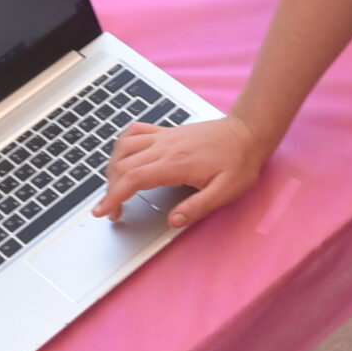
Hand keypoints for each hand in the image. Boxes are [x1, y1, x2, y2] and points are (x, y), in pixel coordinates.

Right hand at [97, 112, 267, 227]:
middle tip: (114, 211)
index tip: (103, 210)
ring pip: (124, 147)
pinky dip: (122, 143)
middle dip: (110, 189)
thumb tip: (173, 220)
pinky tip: (123, 156)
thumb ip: (199, 206)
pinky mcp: (167, 131)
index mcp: (176, 163)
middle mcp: (165, 146)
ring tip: (115, 188)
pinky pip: (135, 131)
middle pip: (123, 165)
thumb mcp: (227, 191)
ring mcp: (164, 136)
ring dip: (112, 167)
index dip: (114, 196)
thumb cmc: (239, 162)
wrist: (248, 133)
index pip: (134, 178)